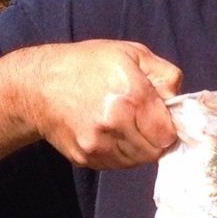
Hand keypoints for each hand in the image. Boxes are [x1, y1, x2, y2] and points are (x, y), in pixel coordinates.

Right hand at [9, 40, 182, 168]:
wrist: (37, 86)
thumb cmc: (88, 64)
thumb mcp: (132, 53)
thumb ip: (165, 75)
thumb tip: (179, 100)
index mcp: (132, 96)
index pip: (168, 134)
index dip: (169, 126)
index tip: (161, 117)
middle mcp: (115, 123)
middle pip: (155, 151)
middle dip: (155, 138)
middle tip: (143, 121)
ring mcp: (98, 144)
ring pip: (137, 161)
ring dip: (138, 147)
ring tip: (125, 125)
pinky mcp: (86, 157)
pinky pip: (116, 164)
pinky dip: (119, 153)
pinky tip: (109, 132)